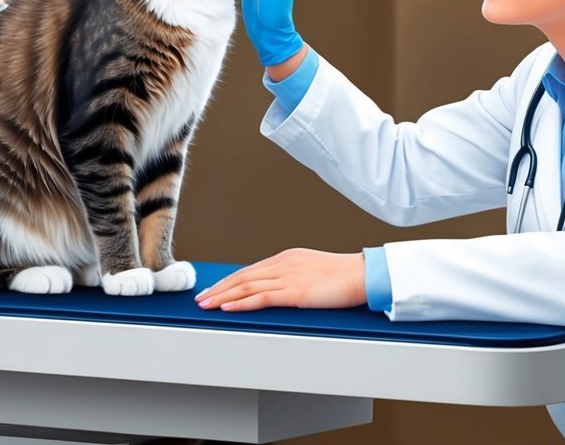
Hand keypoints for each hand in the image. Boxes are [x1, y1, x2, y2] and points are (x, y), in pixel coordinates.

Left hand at [194, 248, 365, 311]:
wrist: (363, 274)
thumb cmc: (344, 276)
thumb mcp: (312, 271)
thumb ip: (294, 277)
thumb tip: (281, 290)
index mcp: (286, 258)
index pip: (250, 270)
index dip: (229, 280)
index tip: (215, 288)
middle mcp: (282, 264)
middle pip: (241, 277)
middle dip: (219, 288)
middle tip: (201, 298)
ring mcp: (287, 277)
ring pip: (245, 286)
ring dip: (222, 296)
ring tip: (206, 304)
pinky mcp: (294, 292)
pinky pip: (260, 298)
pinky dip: (241, 303)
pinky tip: (227, 307)